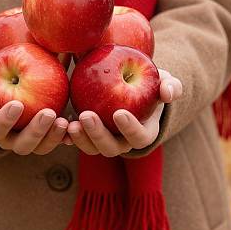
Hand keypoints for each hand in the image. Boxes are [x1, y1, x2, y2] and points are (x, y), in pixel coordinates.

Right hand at [0, 62, 68, 154]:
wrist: (12, 83)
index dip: (4, 121)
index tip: (17, 104)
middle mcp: (10, 139)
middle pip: (22, 145)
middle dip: (35, 132)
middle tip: (48, 113)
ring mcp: (31, 141)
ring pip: (41, 147)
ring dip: (53, 137)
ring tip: (64, 121)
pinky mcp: (48, 137)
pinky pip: (58, 141)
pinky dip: (67, 137)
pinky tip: (75, 125)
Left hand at [66, 69, 182, 156]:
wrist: (131, 86)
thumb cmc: (150, 85)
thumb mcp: (163, 82)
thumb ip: (170, 86)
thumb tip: (169, 92)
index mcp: (143, 133)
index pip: (138, 137)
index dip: (129, 128)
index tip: (119, 112)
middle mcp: (122, 142)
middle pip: (110, 148)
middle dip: (98, 134)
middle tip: (86, 115)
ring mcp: (103, 140)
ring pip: (91, 148)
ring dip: (80, 138)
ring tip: (71, 123)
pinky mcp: (87, 135)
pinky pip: (76, 140)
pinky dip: (67, 136)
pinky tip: (60, 123)